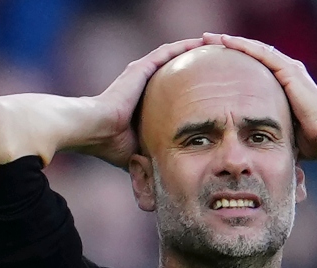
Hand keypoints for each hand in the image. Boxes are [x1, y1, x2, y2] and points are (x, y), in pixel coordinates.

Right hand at [74, 38, 205, 167]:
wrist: (96, 132)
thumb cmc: (114, 146)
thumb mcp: (144, 149)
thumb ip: (157, 152)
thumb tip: (170, 175)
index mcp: (144, 100)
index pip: (173, 90)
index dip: (191, 88)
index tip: (211, 89)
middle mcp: (143, 83)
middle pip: (176, 69)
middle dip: (196, 66)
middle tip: (220, 65)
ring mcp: (141, 73)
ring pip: (173, 56)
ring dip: (193, 50)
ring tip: (215, 46)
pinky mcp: (141, 68)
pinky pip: (167, 52)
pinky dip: (185, 46)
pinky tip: (202, 42)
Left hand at [202, 33, 316, 160]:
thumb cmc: (308, 142)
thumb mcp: (277, 131)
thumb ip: (262, 130)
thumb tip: (246, 146)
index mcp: (283, 84)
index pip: (253, 67)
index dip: (232, 63)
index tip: (209, 63)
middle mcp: (286, 72)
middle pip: (251, 54)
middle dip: (226, 48)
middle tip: (203, 44)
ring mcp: (289, 69)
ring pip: (254, 49)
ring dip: (230, 42)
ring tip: (208, 38)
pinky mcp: (290, 71)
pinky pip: (262, 53)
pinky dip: (243, 46)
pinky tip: (225, 41)